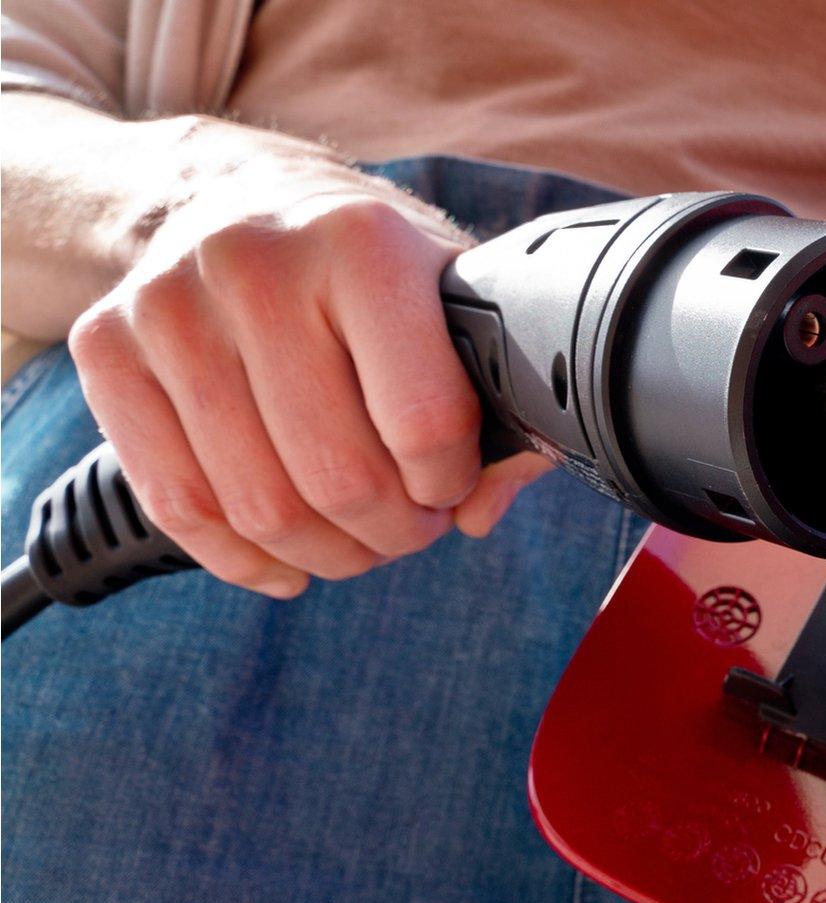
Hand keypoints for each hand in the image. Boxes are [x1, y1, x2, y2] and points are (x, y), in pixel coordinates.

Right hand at [66, 122, 550, 598]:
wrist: (241, 196)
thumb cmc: (368, 265)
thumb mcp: (453, 297)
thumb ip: (497, 398)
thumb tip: (484, 507)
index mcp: (363, 244)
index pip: (422, 421)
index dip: (449, 482)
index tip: (452, 483)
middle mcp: (255, 263)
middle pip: (337, 478)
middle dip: (391, 532)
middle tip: (408, 527)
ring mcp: (169, 305)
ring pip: (257, 506)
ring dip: (325, 552)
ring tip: (356, 539)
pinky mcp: (106, 346)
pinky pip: (175, 504)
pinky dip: (241, 558)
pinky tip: (285, 561)